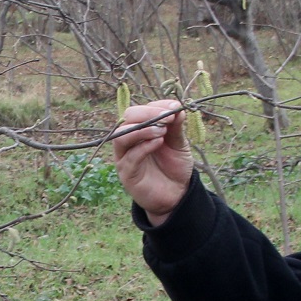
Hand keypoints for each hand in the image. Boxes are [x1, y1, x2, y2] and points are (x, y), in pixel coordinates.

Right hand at [111, 99, 191, 225]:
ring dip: (143, 129)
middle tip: (167, 117)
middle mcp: (129, 140)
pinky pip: (130, 156)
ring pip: (121, 136)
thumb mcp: (179, 143)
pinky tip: (159, 143)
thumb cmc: (175, 166)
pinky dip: (144, 146)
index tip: (174, 108)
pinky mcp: (126, 173)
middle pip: (126, 118)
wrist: (177, 194)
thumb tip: (177, 108)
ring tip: (162, 131)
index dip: (156, 106)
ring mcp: (125, 156)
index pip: (140, 110)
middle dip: (147, 114)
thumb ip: (176, 127)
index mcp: (140, 130)